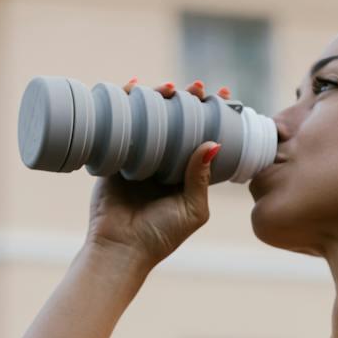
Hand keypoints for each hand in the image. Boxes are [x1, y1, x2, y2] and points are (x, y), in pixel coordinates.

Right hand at [84, 78, 231, 266]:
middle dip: (188, 101)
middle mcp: (164, 163)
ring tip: (170, 88)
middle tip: (198, 87)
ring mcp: (139, 158)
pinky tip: (133, 88)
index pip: (202, 138)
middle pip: (177, 123)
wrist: (120, 249)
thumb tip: (214, 143)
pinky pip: (121, 126)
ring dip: (160, 99)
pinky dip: (126, 106)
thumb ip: (201, 178)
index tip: (224, 97)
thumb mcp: (192, 209)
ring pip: (151, 119)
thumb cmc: (160, 236)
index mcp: (185, 175)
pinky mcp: (114, 156)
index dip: (213, 117)